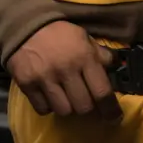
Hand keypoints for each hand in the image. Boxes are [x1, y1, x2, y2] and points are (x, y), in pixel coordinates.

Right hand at [7, 20, 121, 120]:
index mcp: (84, 56)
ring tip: (66, 96)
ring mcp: (45, 78)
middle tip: (85, 99)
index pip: (101, 91)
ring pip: (64, 111)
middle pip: (83, 107)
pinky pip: (43, 109)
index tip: (115, 117)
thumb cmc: (60, 33)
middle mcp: (66, 70)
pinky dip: (49, 106)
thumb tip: (116, 68)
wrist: (26, 25)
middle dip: (87, 106)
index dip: (110, 109)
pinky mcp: (27, 85)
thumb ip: (100, 55)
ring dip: (68, 107)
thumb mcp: (84, 37)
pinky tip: (50, 95)